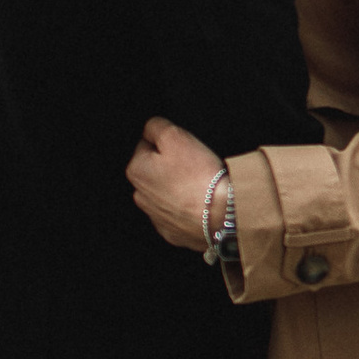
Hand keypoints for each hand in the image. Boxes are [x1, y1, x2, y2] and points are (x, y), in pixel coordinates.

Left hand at [129, 113, 226, 249]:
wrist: (221, 215)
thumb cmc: (198, 176)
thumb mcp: (175, 136)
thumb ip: (156, 126)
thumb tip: (150, 128)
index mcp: (136, 170)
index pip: (147, 145)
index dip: (168, 144)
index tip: (183, 150)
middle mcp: (141, 196)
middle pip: (156, 171)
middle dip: (171, 167)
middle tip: (194, 166)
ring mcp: (157, 217)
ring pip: (167, 193)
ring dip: (179, 188)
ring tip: (200, 185)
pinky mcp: (173, 232)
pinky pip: (179, 214)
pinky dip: (187, 208)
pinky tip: (201, 203)